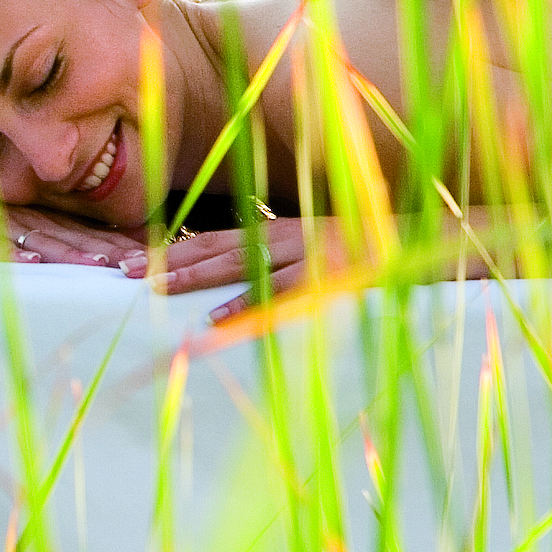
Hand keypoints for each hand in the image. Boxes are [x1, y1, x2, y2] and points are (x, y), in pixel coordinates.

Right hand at [0, 179, 140, 268]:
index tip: (154, 254)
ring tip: (96, 263)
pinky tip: (31, 261)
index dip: (119, 243)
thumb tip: (103, 249)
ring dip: (69, 253)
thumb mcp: (16, 218)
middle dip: (106, 250)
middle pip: (72, 238)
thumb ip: (53, 232)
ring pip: (38, 240)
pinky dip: (11, 253)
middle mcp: (25, 221)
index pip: (87, 234)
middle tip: (138, 264)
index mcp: (42, 220)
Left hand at [134, 214, 377, 305]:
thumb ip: (279, 265)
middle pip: (215, 247)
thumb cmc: (369, 252)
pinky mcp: (328, 280)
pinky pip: (280, 296)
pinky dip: (246, 306)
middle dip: (168, 260)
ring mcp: (308, 257)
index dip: (173, 249)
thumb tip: (236, 287)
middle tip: (122, 271)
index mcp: (281, 232)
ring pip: (240, 265)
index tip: (131, 259)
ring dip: (194, 277)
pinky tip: (215, 319)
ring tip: (154, 288)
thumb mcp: (318, 254)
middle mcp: (288, 238)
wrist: (429, 241)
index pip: (215, 238)